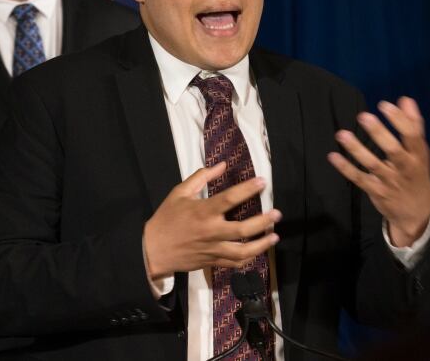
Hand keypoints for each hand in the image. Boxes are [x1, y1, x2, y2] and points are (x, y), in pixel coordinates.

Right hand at [143, 162, 280, 279]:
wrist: (153, 249)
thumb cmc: (166, 218)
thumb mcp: (179, 192)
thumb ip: (201, 177)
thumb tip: (222, 165)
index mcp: (203, 212)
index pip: (230, 199)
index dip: (248, 189)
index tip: (262, 182)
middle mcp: (211, 232)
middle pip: (243, 229)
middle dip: (263, 222)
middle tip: (277, 214)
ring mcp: (212, 249)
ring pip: (242, 251)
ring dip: (261, 245)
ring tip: (274, 236)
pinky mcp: (212, 261)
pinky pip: (234, 263)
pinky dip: (249, 259)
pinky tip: (258, 252)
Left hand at [327, 96, 429, 246]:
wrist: (416, 213)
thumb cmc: (416, 174)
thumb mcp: (420, 152)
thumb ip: (413, 125)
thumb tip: (405, 99)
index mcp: (418, 156)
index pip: (411, 136)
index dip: (399, 120)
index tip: (383, 105)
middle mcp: (405, 168)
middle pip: (393, 150)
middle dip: (379, 133)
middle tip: (363, 116)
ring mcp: (390, 181)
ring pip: (372, 164)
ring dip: (356, 149)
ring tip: (342, 134)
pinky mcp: (376, 191)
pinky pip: (359, 178)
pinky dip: (346, 168)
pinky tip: (333, 156)